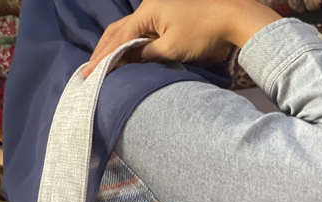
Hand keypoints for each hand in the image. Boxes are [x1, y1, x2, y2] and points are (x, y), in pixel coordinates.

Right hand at [81, 0, 280, 77]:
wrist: (234, 18)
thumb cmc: (204, 33)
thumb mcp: (172, 48)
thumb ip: (146, 55)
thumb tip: (126, 62)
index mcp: (147, 11)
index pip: (118, 38)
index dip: (103, 57)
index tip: (89, 74)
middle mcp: (149, 7)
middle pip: (118, 31)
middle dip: (102, 51)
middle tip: (87, 72)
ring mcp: (158, 10)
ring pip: (128, 30)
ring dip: (113, 47)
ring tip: (100, 66)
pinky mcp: (167, 17)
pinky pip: (141, 31)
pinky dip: (128, 44)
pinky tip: (123, 56)